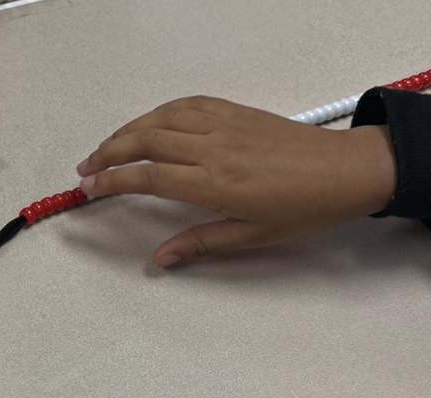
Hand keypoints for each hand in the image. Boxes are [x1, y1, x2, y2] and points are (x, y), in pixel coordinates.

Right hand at [76, 96, 396, 266]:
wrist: (346, 171)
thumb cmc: (302, 210)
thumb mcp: (251, 237)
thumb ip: (200, 243)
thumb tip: (159, 260)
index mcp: (216, 184)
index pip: (150, 177)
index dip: (113, 180)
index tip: (88, 188)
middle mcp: (215, 149)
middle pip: (146, 141)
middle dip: (108, 152)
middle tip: (84, 168)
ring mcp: (225, 126)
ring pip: (162, 118)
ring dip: (128, 130)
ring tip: (106, 147)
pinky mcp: (236, 113)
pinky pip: (188, 104)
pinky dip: (159, 112)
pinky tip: (147, 124)